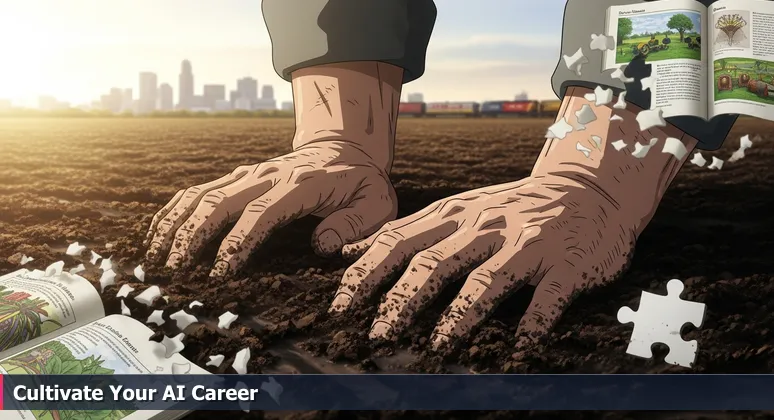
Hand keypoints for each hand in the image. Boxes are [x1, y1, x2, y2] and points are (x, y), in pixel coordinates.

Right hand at [143, 61, 403, 274]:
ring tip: (156, 256)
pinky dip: (176, 209)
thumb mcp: (377, 204)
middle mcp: (269, 175)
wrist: (346, 146)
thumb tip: (322, 246)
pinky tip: (158, 232)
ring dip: (177, 223)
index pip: (262, 212)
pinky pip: (200, 189)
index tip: (219, 272)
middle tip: (175, 271)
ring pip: (203, 194)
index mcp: (302, 184)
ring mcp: (250, 173)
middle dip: (194, 236)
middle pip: (221, 201)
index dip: (238, 241)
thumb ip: (355, 225)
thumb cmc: (363, 184)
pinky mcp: (240, 175)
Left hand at [329, 86, 697, 349]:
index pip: (399, 242)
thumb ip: (405, 232)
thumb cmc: (511, 207)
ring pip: (486, 280)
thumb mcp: (455, 209)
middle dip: (401, 300)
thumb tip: (344, 251)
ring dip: (460, 316)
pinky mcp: (566, 263)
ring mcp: (526, 243)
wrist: (589, 188)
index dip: (367, 275)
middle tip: (377, 336)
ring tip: (438, 348)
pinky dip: (533, 325)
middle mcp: (485, 226)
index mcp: (453, 215)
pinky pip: (548, 297)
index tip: (340, 309)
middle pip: (434, 263)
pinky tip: (519, 353)